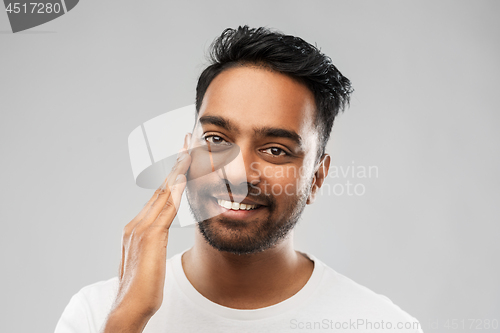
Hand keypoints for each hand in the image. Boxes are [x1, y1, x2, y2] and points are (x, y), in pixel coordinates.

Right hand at [102, 133, 191, 332]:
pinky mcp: (149, 237)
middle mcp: (138, 222)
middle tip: (189, 140)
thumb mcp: (149, 259)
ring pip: (165, 192)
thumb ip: (152, 242)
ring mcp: (141, 228)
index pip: (160, 194)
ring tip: (192, 148)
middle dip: (178, 162)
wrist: (127, 308)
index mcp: (138, 226)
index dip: (174, 174)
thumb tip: (157, 234)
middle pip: (163, 186)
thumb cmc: (142, 289)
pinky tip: (185, 176)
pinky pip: (166, 208)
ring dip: (179, 169)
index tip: (185, 155)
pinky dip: (176, 190)